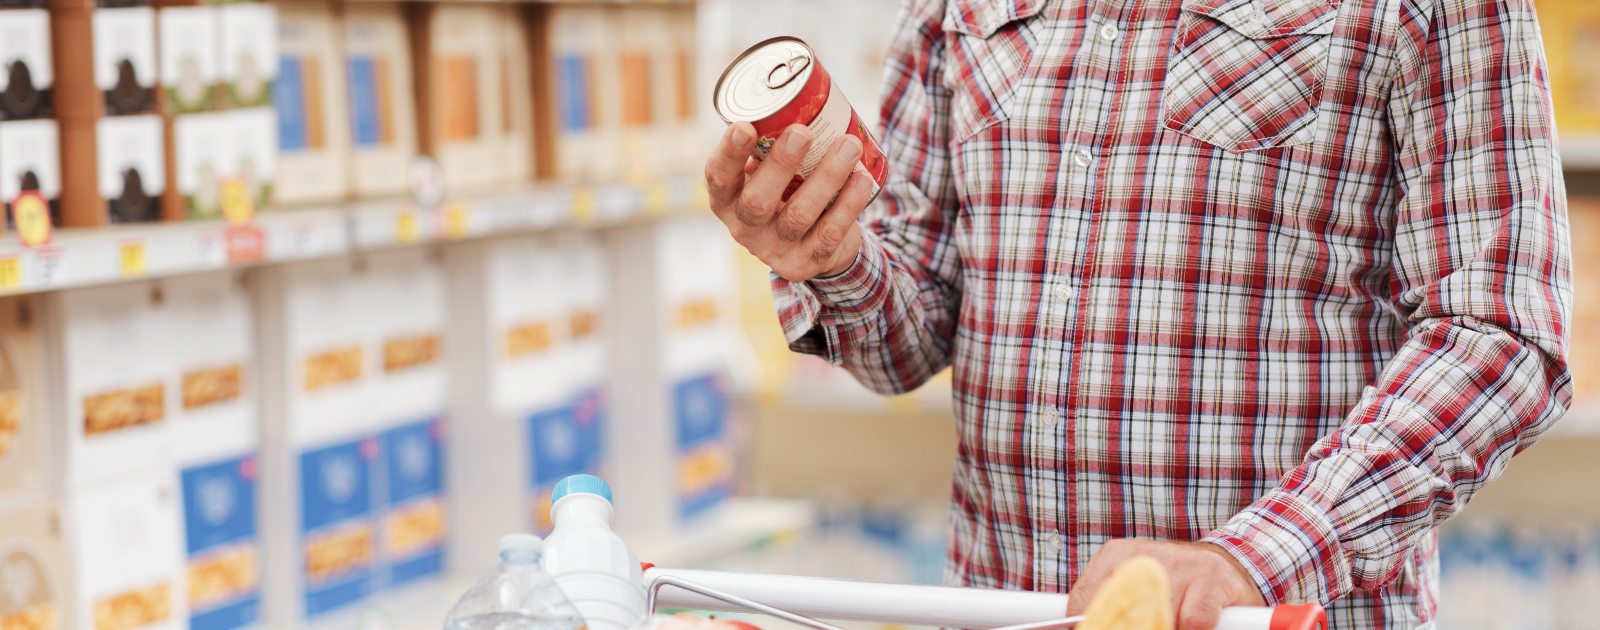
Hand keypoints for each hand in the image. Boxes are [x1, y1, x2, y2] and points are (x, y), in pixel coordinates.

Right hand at [704, 122, 874, 281]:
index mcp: (727, 200)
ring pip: (799, 215)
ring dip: (827, 177)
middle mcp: (745, 228)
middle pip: (758, 201)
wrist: (812, 246)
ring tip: (848, 145)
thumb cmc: (786, 192)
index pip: (718, 178)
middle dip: (781, 164)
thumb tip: (797, 94)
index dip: (728, 154)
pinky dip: (849, 204)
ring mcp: (776, 249)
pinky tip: (862, 179)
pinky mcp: (808, 261)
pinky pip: (830, 233)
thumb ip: (770, 145)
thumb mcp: (767, 174)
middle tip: (803, 131)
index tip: (745, 125)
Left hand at [1067, 540, 1266, 629]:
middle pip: (1120, 615)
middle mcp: (1143, 555)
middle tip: (1147, 626)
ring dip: (1167, 626)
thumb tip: (1082, 625)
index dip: (1091, 626)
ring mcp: (1179, 563)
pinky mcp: (1211, 577)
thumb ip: (1108, 606)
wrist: (1223, 568)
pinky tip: (1195, 624)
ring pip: (1159, 620)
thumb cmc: (1171, 586)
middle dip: (1132, 627)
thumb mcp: (1131, 589)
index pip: (1083, 602)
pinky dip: (1192, 629)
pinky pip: (1194, 622)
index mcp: (1114, 556)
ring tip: (1174, 622)